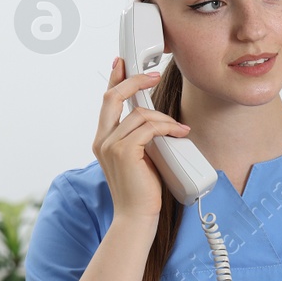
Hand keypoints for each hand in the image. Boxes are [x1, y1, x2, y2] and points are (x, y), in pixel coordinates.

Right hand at [95, 56, 190, 225]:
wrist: (136, 217)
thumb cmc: (142, 192)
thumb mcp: (141, 158)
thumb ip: (142, 139)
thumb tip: (160, 124)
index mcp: (103, 140)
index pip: (107, 102)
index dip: (114, 80)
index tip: (121, 63)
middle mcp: (101, 140)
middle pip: (113, 97)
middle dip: (134, 80)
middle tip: (154, 75)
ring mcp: (110, 145)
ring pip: (139, 114)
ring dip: (164, 118)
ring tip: (179, 129)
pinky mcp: (124, 151)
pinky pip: (149, 127)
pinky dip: (167, 127)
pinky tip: (179, 133)